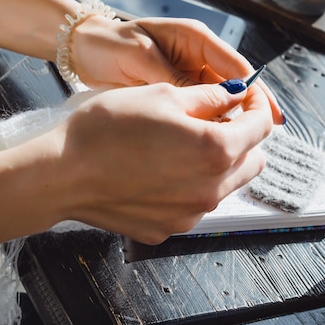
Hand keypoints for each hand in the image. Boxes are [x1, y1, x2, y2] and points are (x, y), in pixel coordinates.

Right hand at [43, 80, 272, 243]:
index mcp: (216, 150)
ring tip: (183, 142)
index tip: (247, 96)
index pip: (261, 127)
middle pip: (252, 160)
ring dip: (219, 161)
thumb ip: (208, 97)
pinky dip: (192, 184)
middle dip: (243, 135)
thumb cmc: (107, 129)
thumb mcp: (162, 96)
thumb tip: (234, 95)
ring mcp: (191, 215)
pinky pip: (196, 203)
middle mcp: (212, 189)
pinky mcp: (169, 228)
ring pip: (227, 184)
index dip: (258, 105)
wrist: (63, 173)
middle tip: (216, 117)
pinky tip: (161, 168)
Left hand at [72, 16, 284, 123]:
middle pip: (232, 86)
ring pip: (218, 101)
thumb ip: (174, 79)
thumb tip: (206, 102)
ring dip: (227, 120)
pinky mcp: (175, 93)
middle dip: (247, 109)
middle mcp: (196, 58)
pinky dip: (206, 125)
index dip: (254, 90)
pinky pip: (198, 110)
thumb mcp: (142, 58)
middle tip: (262, 135)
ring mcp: (186, 76)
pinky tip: (211, 142)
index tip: (268, 114)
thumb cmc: (111, 44)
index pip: (235, 66)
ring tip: (238, 145)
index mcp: (194, 39)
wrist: (84, 50)